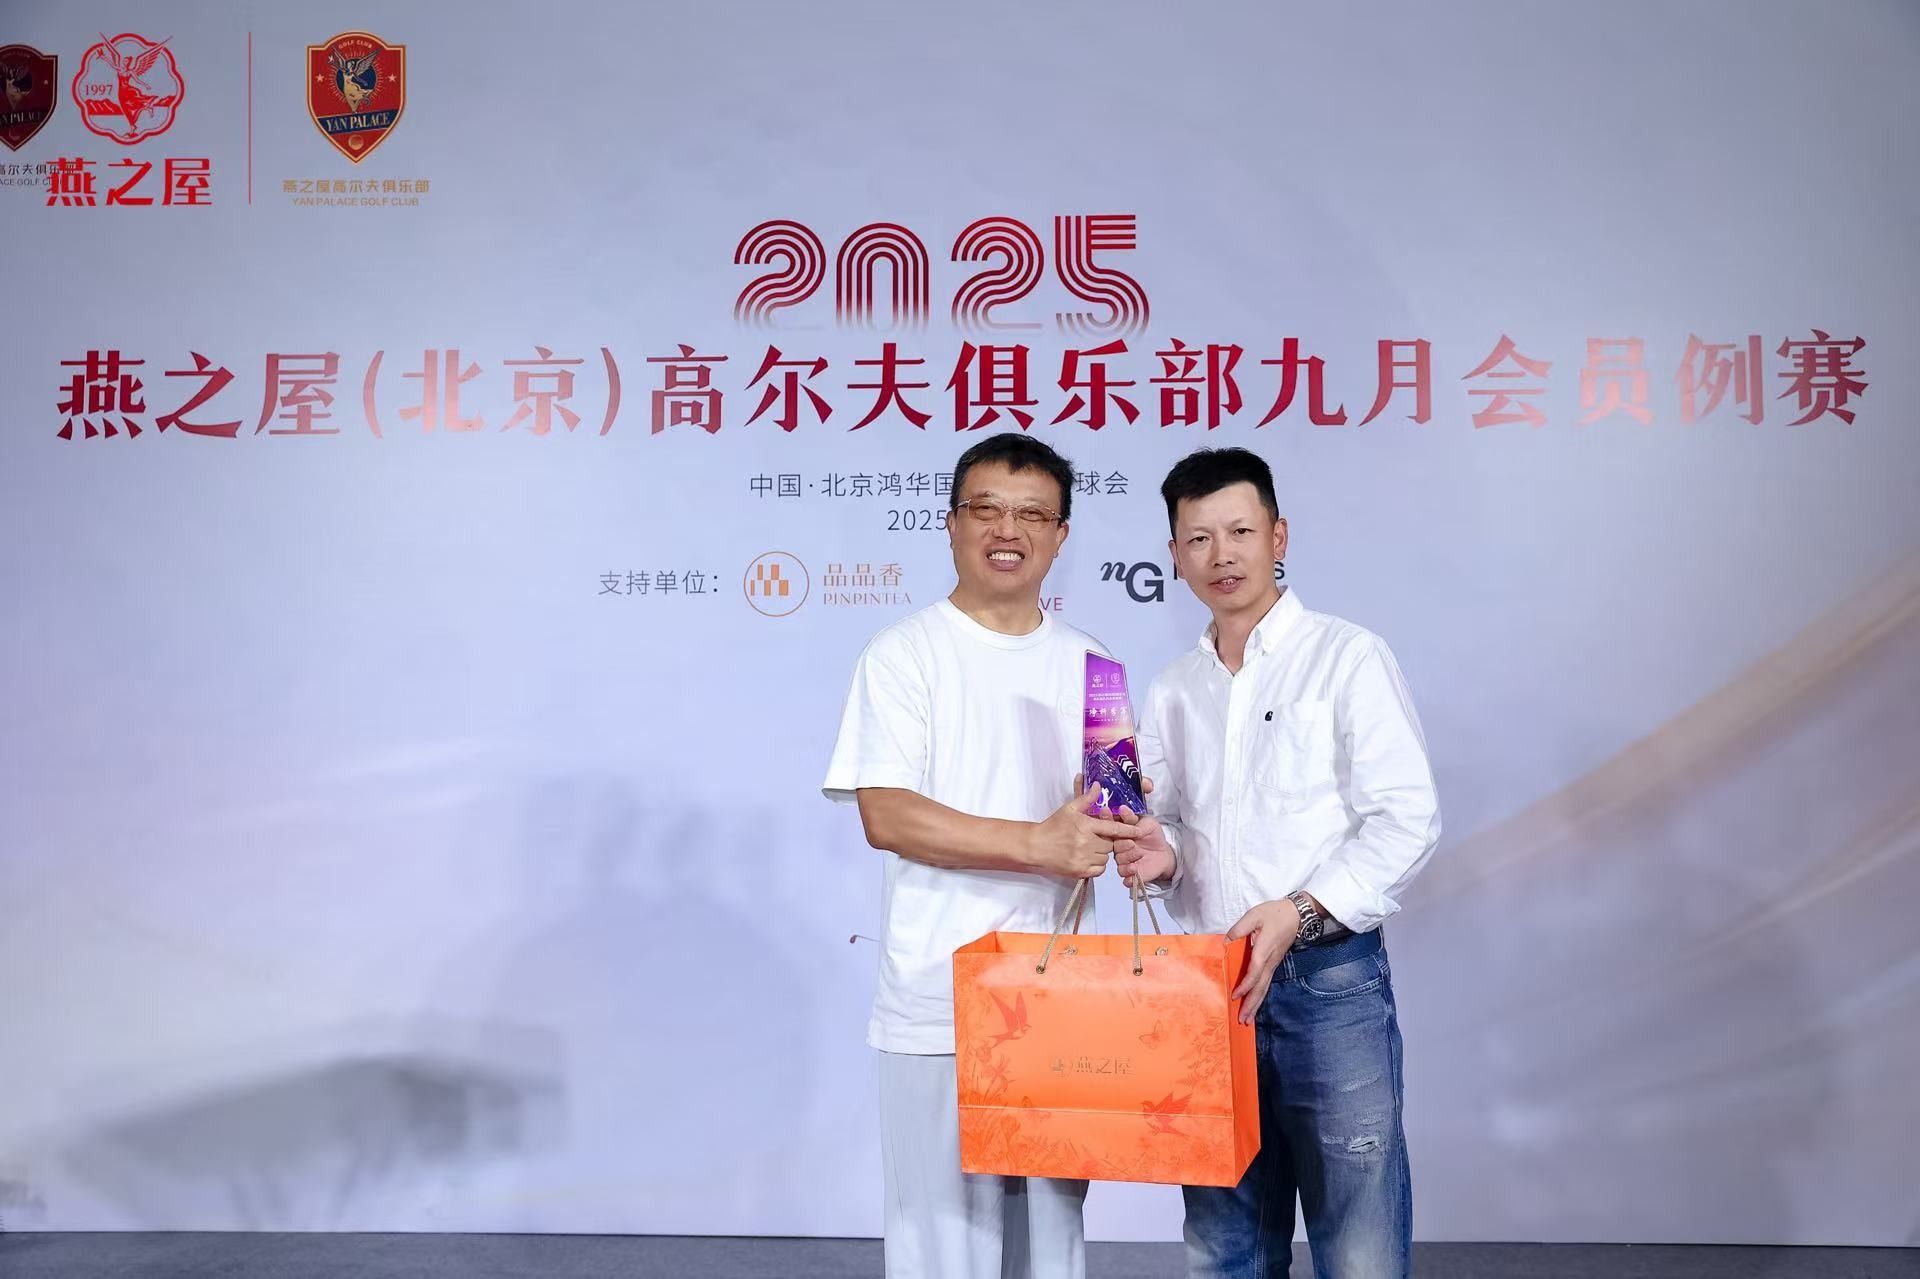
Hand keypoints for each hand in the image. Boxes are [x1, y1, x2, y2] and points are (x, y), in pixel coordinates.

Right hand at [1028, 783, 1136, 878]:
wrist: (1036, 846)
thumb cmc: (1053, 826)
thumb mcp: (1069, 809)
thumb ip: (1086, 798)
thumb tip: (1099, 786)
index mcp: (1086, 826)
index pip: (1114, 828)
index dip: (1128, 830)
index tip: (1139, 831)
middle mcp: (1086, 843)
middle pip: (1111, 844)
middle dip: (1108, 841)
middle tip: (1099, 837)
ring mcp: (1083, 859)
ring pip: (1106, 858)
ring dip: (1103, 853)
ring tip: (1091, 847)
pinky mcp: (1080, 872)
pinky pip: (1099, 870)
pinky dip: (1098, 865)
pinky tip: (1089, 858)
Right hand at [1112, 810, 1175, 889]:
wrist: (1164, 854)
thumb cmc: (1153, 836)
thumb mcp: (1148, 823)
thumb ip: (1135, 819)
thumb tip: (1123, 810)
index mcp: (1120, 834)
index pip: (1110, 827)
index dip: (1107, 819)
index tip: (1107, 812)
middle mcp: (1118, 847)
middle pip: (1113, 846)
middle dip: (1122, 844)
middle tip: (1132, 843)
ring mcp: (1122, 861)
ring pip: (1119, 861)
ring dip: (1128, 857)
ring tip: (1139, 853)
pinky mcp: (1130, 874)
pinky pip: (1124, 877)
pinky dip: (1129, 873)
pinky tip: (1135, 868)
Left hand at [1227, 899, 1301, 1023]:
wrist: (1297, 915)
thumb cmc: (1274, 914)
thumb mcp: (1254, 915)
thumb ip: (1239, 929)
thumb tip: (1226, 942)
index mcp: (1264, 949)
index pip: (1255, 971)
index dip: (1245, 985)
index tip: (1235, 995)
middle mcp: (1270, 961)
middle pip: (1260, 987)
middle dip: (1251, 1004)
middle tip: (1242, 1020)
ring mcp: (1273, 964)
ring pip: (1264, 988)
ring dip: (1255, 1004)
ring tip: (1247, 1020)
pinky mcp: (1274, 964)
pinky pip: (1266, 984)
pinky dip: (1260, 996)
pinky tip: (1254, 1005)